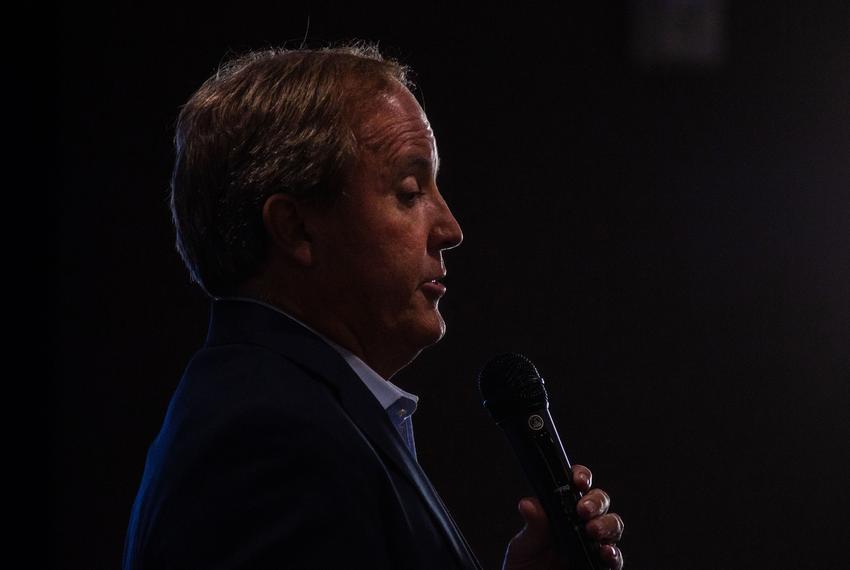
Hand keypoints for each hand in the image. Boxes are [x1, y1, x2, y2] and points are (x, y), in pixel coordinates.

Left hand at [502, 465, 623, 569]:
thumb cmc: (526, 566)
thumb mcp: (524, 545)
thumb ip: (532, 526)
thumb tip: (527, 504)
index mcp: (562, 510)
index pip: (577, 485)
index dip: (582, 477)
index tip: (578, 481)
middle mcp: (581, 523)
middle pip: (601, 501)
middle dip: (596, 501)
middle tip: (582, 510)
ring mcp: (593, 544)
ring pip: (613, 525)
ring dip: (606, 524)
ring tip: (592, 530)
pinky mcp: (600, 566)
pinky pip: (615, 558)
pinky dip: (614, 553)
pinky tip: (604, 552)